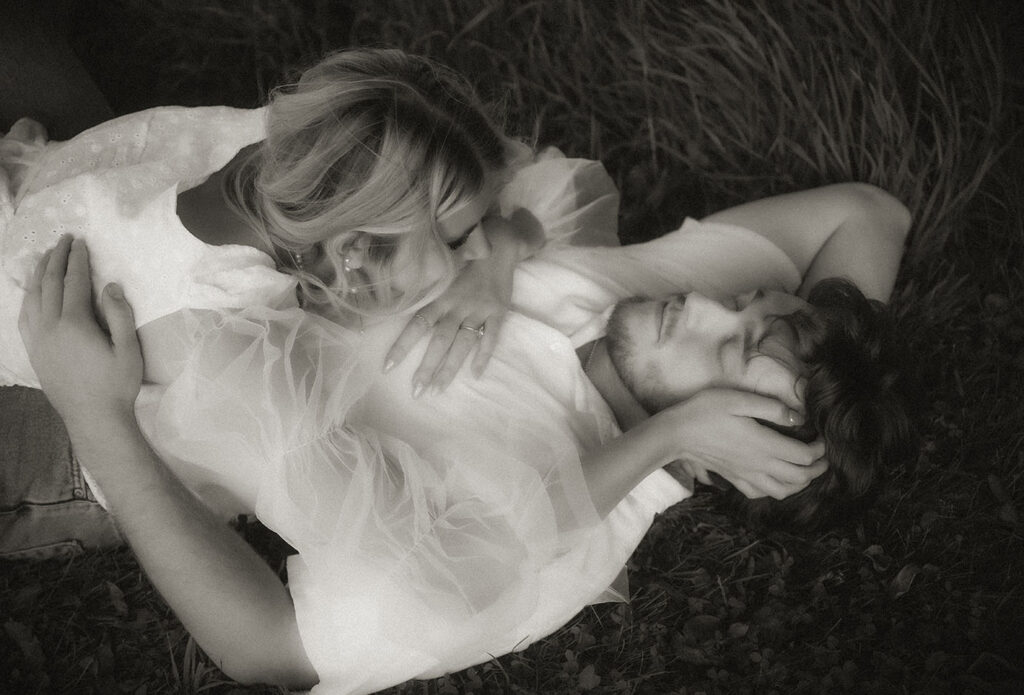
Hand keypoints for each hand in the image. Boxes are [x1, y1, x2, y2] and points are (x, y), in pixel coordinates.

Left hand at [18, 235, 142, 431]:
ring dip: (38, 274)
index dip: (77, 260)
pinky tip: (31, 293)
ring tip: (44, 258)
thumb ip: (120, 315)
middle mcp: (51, 327)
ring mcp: (38, 340)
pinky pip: (25, 318)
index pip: (74, 282)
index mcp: (75, 324)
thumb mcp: (128, 350)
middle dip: (55, 259)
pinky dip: (27, 298)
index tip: (80, 242)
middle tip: (63, 240)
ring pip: (32, 298)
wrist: (93, 418)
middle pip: (49, 284)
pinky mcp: (34, 352)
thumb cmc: (116, 385)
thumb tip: (111, 286)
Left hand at [385, 214, 532, 394]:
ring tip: (437, 389)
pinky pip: (490, 338)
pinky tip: (476, 374)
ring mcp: (479, 310)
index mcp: (441, 295)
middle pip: (439, 341)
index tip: (387, 367)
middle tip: (416, 392)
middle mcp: (457, 305)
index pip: (417, 324)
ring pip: (462, 344)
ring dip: (450, 369)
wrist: (500, 242)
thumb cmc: (465, 254)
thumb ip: (425, 287)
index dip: (402, 346)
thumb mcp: (441, 266)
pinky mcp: (498, 312)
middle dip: (427, 368)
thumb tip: (395, 299)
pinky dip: (483, 356)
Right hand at [657, 389, 826, 499]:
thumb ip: (771, 408)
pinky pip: (761, 493)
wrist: (676, 433)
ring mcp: (746, 475)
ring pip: (783, 491)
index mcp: (764, 444)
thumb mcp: (739, 399)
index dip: (819, 451)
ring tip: (806, 472)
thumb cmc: (705, 411)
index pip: (803, 456)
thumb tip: (798, 417)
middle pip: (799, 477)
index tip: (822, 439)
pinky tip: (775, 481)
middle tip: (823, 458)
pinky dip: (775, 491)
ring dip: (800, 484)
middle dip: (817, 469)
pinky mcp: (734, 479)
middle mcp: (759, 464)